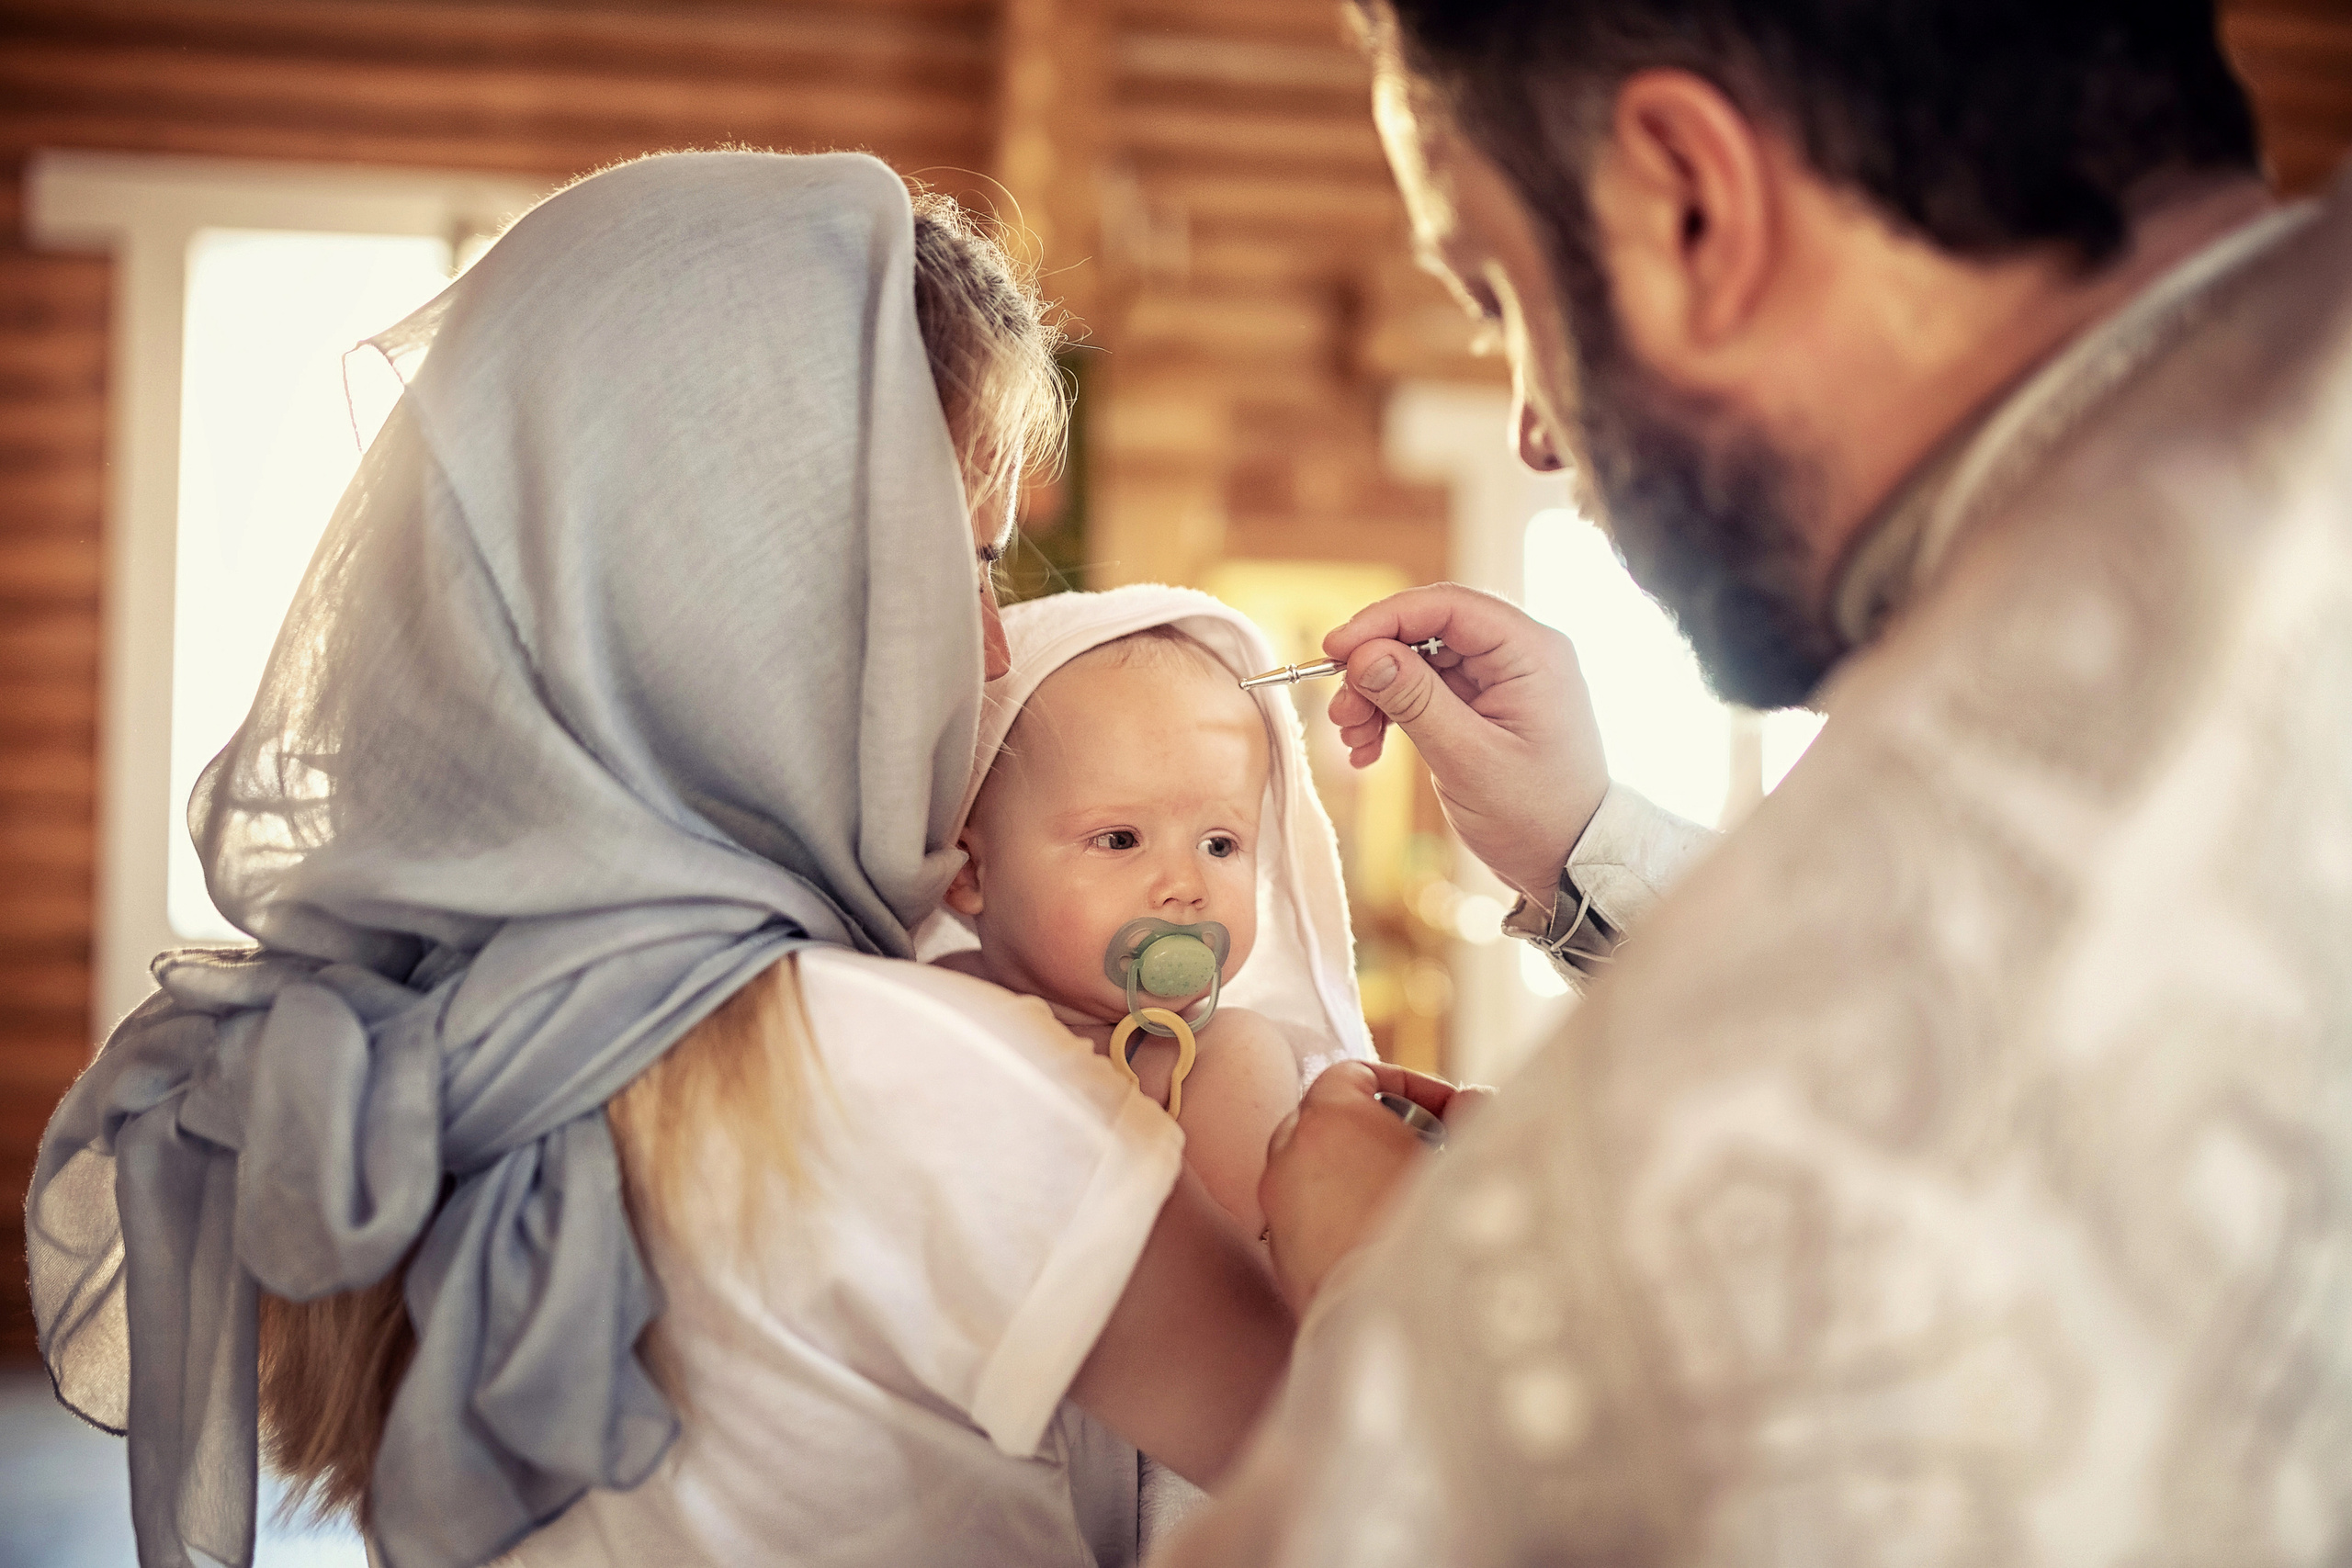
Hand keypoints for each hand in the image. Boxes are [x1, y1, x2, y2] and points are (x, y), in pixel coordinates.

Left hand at [1258, 1060, 1491, 1312]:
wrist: (1399, 1330)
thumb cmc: (1439, 1232)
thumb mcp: (1470, 1156)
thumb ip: (1475, 1113)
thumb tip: (1473, 1102)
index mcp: (1328, 1118)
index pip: (1354, 1073)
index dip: (1408, 1084)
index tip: (1446, 1112)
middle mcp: (1287, 1158)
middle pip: (1326, 1120)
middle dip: (1376, 1129)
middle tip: (1426, 1154)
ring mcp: (1276, 1211)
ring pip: (1312, 1173)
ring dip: (1355, 1176)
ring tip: (1409, 1201)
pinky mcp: (1279, 1260)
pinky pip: (1307, 1222)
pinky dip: (1338, 1221)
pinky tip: (1386, 1244)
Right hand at [1324, 584, 1607, 906]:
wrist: (1568, 863)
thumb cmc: (1536, 816)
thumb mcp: (1468, 759)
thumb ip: (1414, 699)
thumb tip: (1364, 655)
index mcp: (1532, 652)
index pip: (1447, 606)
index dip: (1384, 620)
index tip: (1336, 649)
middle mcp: (1519, 655)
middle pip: (1427, 632)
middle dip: (1375, 667)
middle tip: (1340, 711)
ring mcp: (1501, 681)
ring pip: (1419, 663)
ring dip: (1377, 695)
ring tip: (1352, 738)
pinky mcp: (1484, 707)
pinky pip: (1426, 693)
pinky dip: (1393, 715)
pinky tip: (1368, 750)